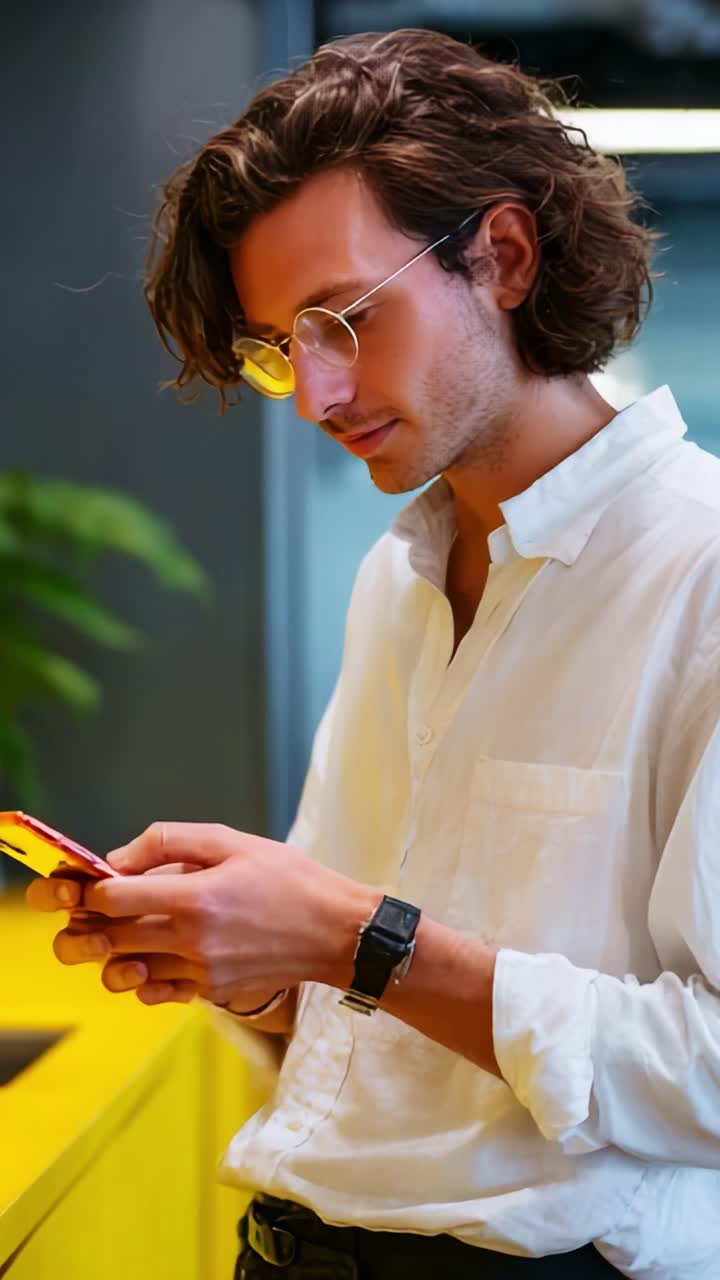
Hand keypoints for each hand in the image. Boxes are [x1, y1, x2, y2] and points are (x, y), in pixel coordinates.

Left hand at [27, 823, 376, 1006]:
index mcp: (197, 897)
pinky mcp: (211, 993)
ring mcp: (201, 972)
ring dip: (113, 950)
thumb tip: (118, 859)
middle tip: (88, 908)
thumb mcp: (232, 841)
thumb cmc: (288, 879)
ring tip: (122, 931)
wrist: (335, 933)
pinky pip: (156, 990)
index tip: (90, 880)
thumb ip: (170, 842)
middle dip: (86, 923)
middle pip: (109, 938)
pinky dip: (144, 974)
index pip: (113, 898)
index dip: (91, 888)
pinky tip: (156, 953)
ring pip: (126, 969)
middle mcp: (193, 940)